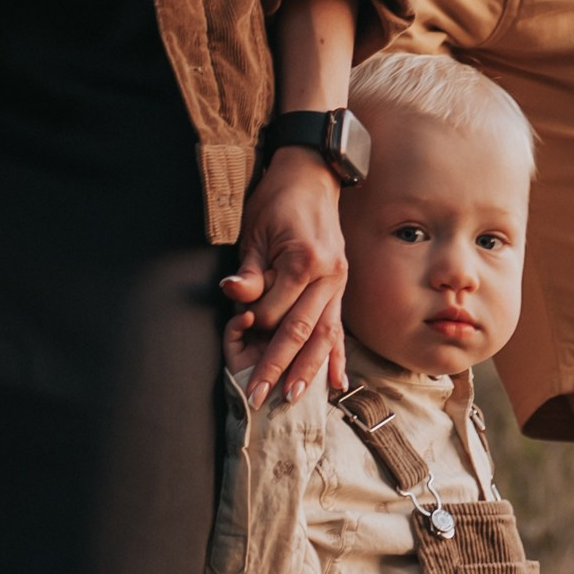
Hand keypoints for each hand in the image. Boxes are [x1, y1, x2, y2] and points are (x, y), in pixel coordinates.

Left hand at [218, 148, 347, 405]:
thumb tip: (232, 292)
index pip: (276, 308)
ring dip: (309, 369)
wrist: (312, 177)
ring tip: (296, 396)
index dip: (256, 323)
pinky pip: (339, 327)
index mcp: (304, 260)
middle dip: (279, 365)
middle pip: (301, 330)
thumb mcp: (255, 231)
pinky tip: (338, 382)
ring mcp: (339, 283)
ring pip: (324, 335)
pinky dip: (338, 356)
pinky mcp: (341, 286)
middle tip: (260, 396)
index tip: (239, 334)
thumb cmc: (277, 202)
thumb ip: (249, 270)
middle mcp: (327, 276)